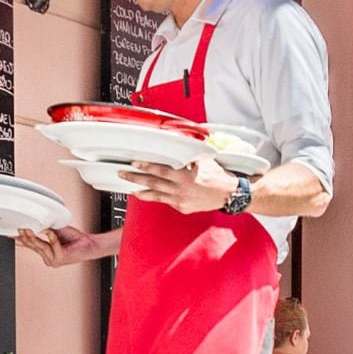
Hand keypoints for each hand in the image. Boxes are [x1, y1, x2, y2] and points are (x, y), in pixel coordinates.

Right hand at [16, 226, 113, 267]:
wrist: (89, 244)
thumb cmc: (75, 239)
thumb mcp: (56, 231)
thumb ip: (45, 230)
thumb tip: (36, 226)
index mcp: (45, 252)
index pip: (30, 245)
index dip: (20, 239)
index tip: (10, 234)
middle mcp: (48, 258)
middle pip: (33, 246)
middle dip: (25, 237)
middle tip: (18, 228)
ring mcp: (53, 260)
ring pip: (40, 246)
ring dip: (34, 237)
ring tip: (27, 229)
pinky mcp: (60, 258)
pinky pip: (53, 245)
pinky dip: (51, 237)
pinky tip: (50, 232)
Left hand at [119, 156, 235, 214]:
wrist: (230, 194)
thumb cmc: (218, 175)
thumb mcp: (204, 160)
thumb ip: (188, 155)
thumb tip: (177, 145)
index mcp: (185, 175)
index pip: (160, 170)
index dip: (146, 166)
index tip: (135, 163)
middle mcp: (181, 189)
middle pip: (153, 183)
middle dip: (135, 178)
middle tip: (123, 174)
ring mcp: (181, 200)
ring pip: (156, 196)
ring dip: (142, 191)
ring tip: (131, 189)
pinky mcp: (183, 208)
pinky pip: (167, 202)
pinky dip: (158, 197)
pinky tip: (150, 194)